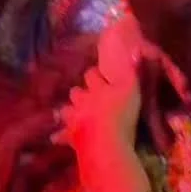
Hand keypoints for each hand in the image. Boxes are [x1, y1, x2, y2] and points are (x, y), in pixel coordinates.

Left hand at [54, 14, 141, 150]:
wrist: (106, 142)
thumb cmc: (122, 113)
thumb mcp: (132, 88)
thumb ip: (134, 69)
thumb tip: (135, 48)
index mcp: (97, 88)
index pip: (92, 74)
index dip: (95, 74)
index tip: (100, 75)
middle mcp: (82, 100)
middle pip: (76, 92)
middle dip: (80, 93)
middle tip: (87, 96)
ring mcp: (74, 118)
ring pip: (66, 111)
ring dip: (69, 111)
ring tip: (73, 114)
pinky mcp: (70, 137)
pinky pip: (61, 135)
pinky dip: (59, 135)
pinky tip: (55, 138)